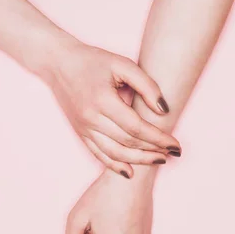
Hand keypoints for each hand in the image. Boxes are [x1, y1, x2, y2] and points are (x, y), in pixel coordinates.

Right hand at [45, 42, 181, 177]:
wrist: (58, 63)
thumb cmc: (93, 61)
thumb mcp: (122, 64)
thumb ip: (146, 85)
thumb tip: (164, 111)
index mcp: (103, 100)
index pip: (137, 127)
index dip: (158, 138)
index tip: (175, 145)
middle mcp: (91, 118)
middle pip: (128, 143)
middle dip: (153, 151)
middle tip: (172, 153)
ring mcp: (84, 128)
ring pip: (115, 153)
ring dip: (139, 161)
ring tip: (158, 161)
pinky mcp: (80, 133)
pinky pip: (98, 155)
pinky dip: (115, 166)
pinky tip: (130, 172)